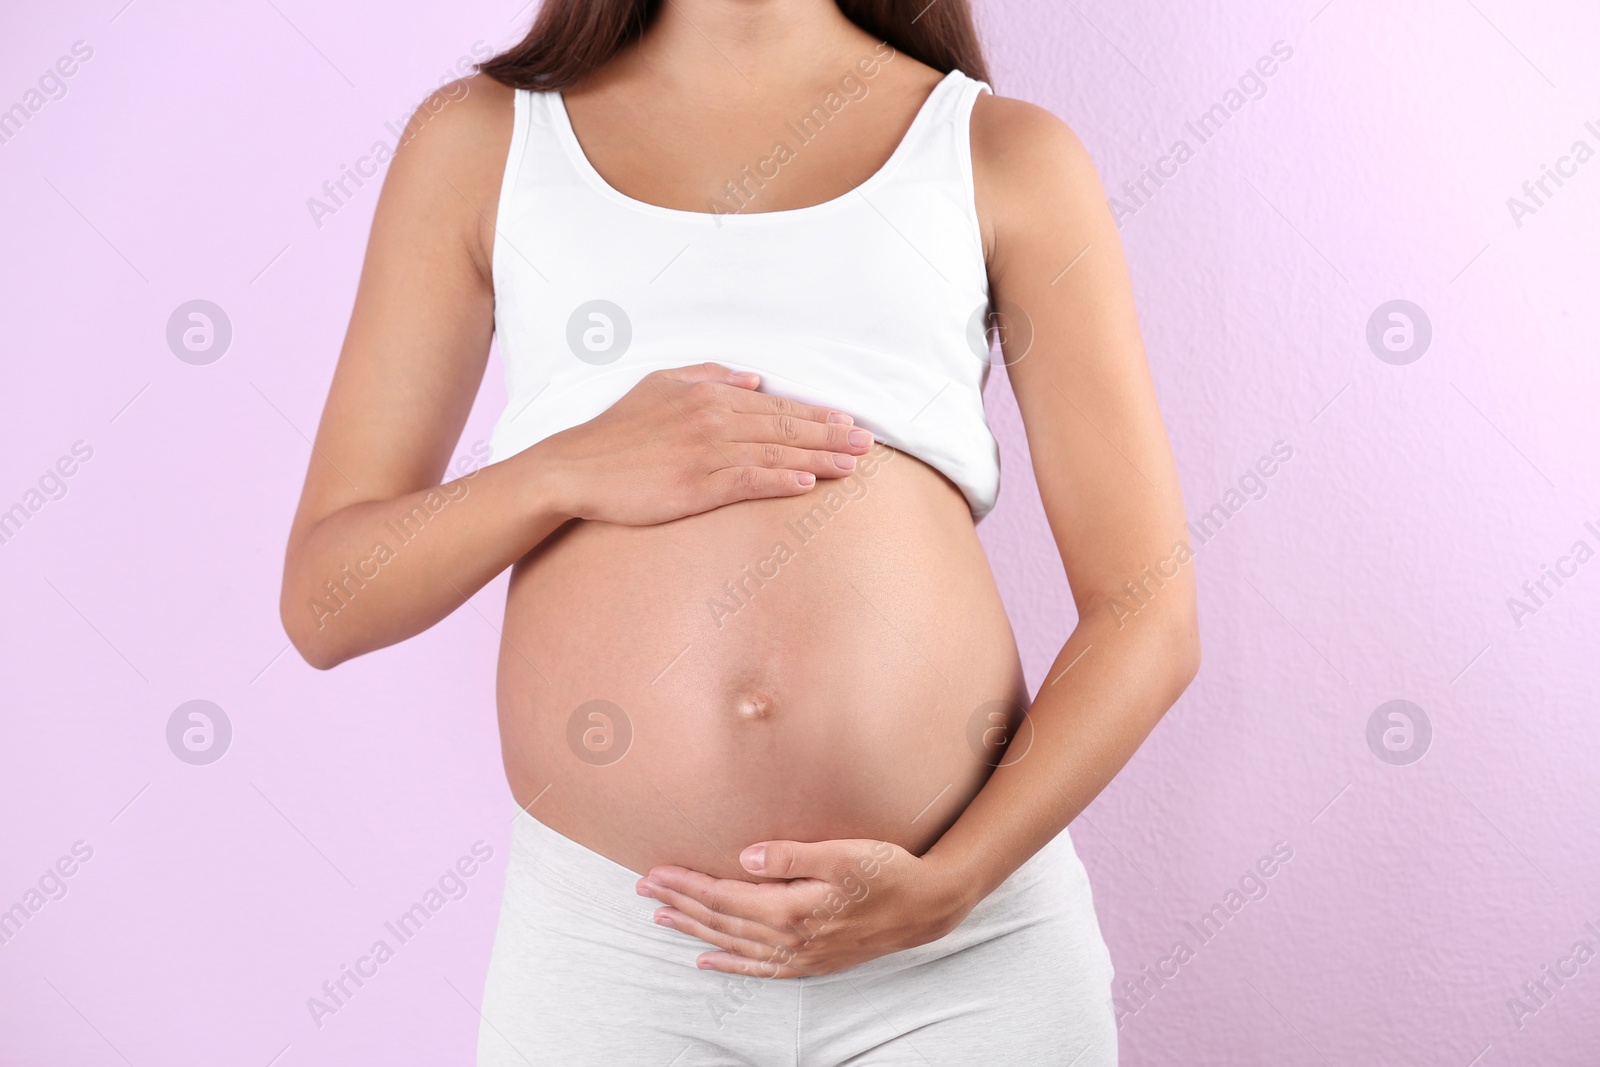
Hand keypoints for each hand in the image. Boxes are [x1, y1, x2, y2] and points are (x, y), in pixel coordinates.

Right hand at [537, 363, 873, 525]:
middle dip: (831, 434)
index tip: (848, 421)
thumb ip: (706, 376)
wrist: (575, 468)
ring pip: (774, 451)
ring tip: (853, 465)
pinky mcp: (694, 485)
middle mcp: (711, 418)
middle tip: (868, 442)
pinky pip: (747, 480)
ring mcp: (704, 452)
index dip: (815, 414)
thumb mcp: (658, 387)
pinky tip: (806, 483)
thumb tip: (752, 378)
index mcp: (707, 394)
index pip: (774, 404)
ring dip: (818, 458)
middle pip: (784, 425)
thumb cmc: (616, 432)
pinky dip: (779, 479)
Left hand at [636, 838, 971, 977]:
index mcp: (791, 908)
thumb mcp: (842, 852)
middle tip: (643, 890)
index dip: (687, 884)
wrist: (926, 907)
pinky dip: (729, 963)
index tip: (656, 871)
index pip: (723, 896)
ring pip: (733, 943)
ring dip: (694, 929)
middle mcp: (789, 938)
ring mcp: (800, 954)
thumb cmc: (887, 871)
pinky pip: (759, 968)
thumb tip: (743, 857)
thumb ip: (791, 855)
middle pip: (720, 920)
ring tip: (661, 918)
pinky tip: (706, 959)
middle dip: (679, 903)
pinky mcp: (811, 961)